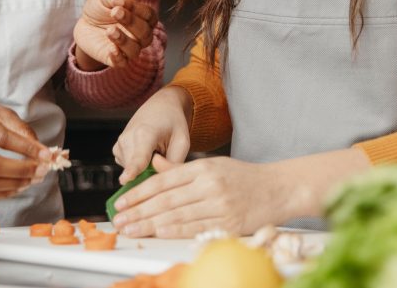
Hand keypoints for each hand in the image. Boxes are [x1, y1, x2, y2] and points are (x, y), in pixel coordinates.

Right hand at [0, 91, 50, 199]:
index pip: (0, 138)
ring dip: (13, 185)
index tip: (45, 155)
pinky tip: (16, 187)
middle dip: (20, 171)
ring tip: (32, 180)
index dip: (25, 148)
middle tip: (41, 171)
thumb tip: (40, 150)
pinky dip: (1, 194)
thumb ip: (19, 128)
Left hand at [73, 0, 157, 69]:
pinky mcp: (115, 59)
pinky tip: (110, 48)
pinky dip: (118, 57)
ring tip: (110, 30)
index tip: (120, 1)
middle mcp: (139, 35)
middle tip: (115, 12)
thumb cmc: (101, 7)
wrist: (85, 22)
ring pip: (135, 50)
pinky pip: (122, 63)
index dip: (137, 9)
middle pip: (145, 34)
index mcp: (142, 17)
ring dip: (124, 41)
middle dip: (131, 22)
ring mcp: (128, 48)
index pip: (149, 16)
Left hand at [111, 147, 369, 237]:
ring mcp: (219, 203)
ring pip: (177, 215)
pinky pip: (196, 228)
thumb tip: (154, 163)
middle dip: (139, 211)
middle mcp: (209, 184)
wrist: (278, 188)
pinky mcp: (228, 222)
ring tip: (131, 230)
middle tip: (118, 220)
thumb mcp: (212, 163)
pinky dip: (174, 231)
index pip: (164, 180)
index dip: (140, 192)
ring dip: (150, 224)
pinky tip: (158, 233)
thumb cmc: (243, 176)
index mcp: (203, 166)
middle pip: (166, 199)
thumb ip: (182, 168)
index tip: (121, 202)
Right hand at [112, 85, 192, 182]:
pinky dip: (139, 165)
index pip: (139, 157)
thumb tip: (156, 181)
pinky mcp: (116, 149)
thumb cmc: (174, 124)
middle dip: (151, 173)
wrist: (162, 105)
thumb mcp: (182, 142)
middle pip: (138, 171)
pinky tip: (147, 151)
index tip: (124, 180)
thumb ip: (173, 163)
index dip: (132, 170)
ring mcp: (120, 143)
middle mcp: (128, 137)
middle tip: (164, 156)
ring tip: (156, 150)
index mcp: (145, 133)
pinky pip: (129, 168)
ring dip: (146, 168)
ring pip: (133, 171)